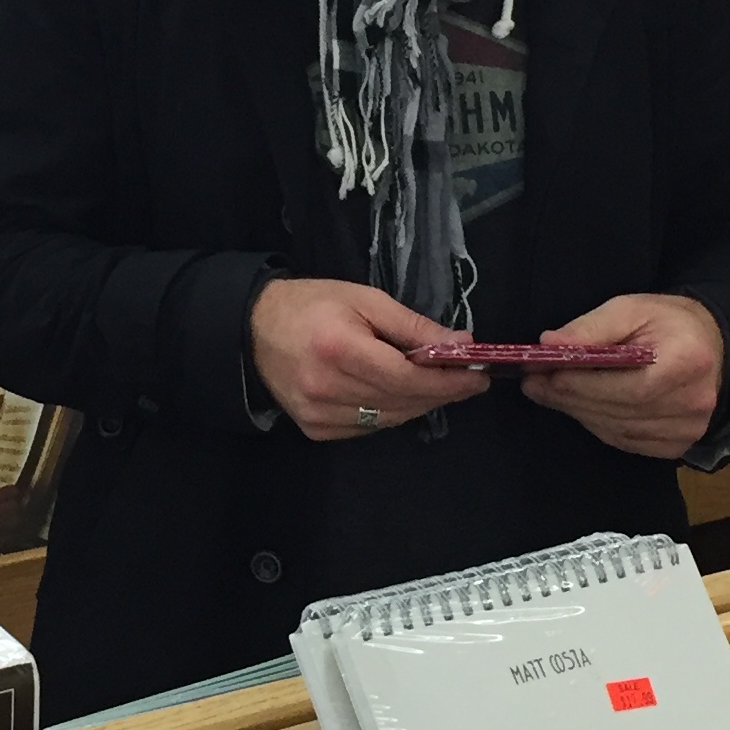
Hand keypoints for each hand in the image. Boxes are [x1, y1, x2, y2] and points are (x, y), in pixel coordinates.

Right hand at [248, 279, 486, 441]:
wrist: (252, 329)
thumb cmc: (312, 305)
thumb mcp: (365, 300)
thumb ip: (413, 327)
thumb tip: (461, 346)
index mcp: (340, 349)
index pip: (407, 377)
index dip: (447, 382)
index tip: (477, 378)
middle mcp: (327, 388)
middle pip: (402, 402)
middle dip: (441, 393)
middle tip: (467, 381)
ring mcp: (317, 415)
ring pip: (388, 420)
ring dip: (418, 404)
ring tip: (437, 386)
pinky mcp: (314, 429)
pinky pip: (367, 428)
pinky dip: (389, 413)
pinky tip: (396, 395)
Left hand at [523, 291, 726, 457]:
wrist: (712, 345)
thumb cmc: (670, 322)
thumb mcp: (632, 309)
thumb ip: (591, 328)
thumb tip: (550, 345)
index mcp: (686, 363)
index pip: (625, 386)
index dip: (578, 383)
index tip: (541, 374)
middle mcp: (693, 403)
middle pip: (617, 411)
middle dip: (569, 398)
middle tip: (534, 385)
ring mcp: (688, 429)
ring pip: (617, 431)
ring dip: (580, 414)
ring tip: (552, 394)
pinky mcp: (679, 445)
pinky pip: (627, 443)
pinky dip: (600, 426)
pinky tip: (583, 409)